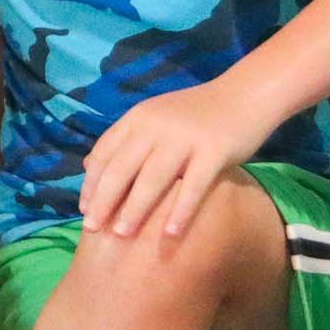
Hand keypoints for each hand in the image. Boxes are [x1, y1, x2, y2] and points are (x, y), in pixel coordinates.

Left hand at [79, 79, 269, 240]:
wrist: (244, 95)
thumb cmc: (195, 114)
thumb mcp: (153, 118)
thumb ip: (124, 140)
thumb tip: (87, 167)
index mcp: (138, 118)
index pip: (104, 153)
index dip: (91, 183)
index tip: (84, 210)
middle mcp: (156, 126)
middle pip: (121, 168)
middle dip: (104, 200)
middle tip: (92, 229)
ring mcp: (184, 138)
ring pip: (152, 179)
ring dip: (134, 208)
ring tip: (122, 234)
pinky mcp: (214, 150)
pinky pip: (193, 186)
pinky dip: (180, 211)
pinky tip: (169, 234)